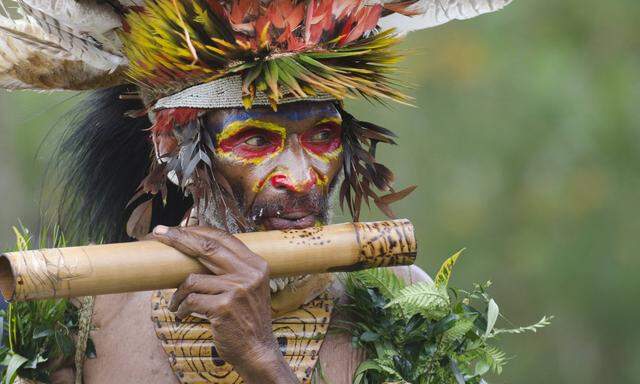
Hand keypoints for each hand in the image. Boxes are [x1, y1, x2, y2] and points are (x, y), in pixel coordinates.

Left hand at [151, 225, 297, 382]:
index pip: (223, 238)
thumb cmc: (245, 318)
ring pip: (192, 279)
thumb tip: (194, 250)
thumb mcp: (248, 287)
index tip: (175, 228)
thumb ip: (231, 269)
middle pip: (207, 248)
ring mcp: (237, 290)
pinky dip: (181, 308)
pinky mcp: (224, 307)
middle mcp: (249, 273)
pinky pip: (190, 300)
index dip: (197, 231)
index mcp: (255, 264)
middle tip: (157, 233)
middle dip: (179, 239)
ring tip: (176, 303)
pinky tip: (182, 314)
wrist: (257, 350)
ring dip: (177, 293)